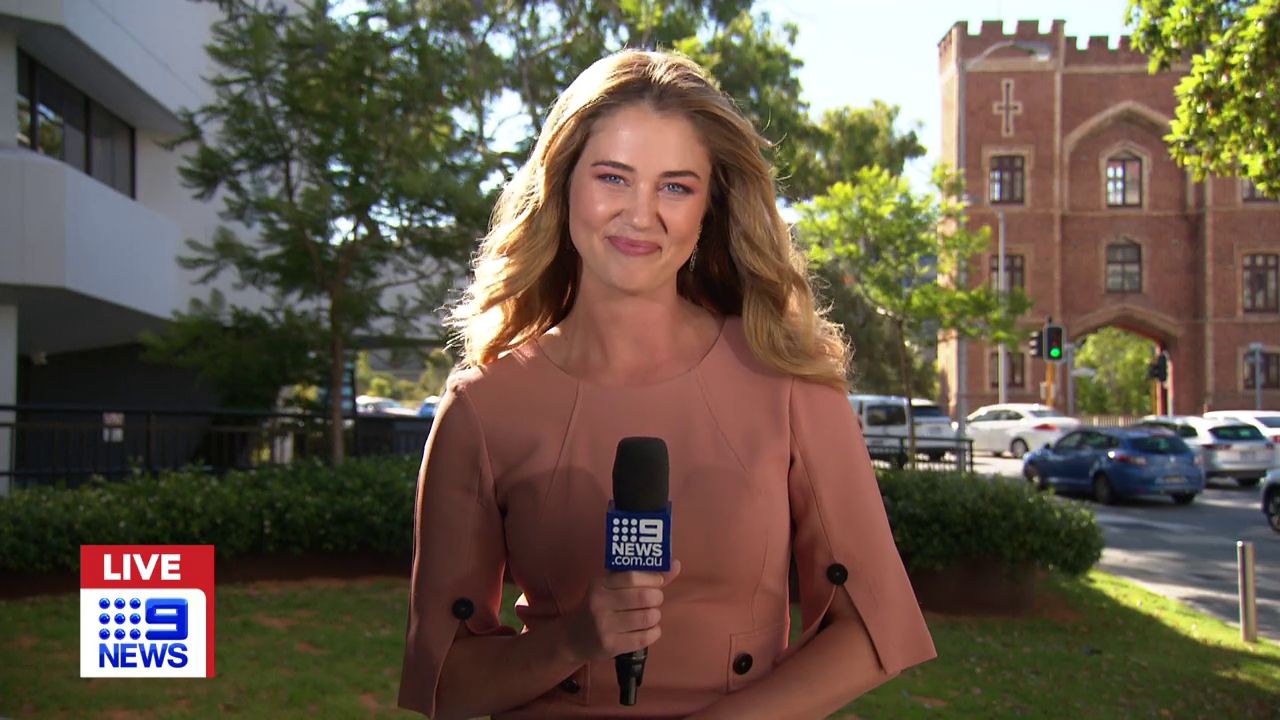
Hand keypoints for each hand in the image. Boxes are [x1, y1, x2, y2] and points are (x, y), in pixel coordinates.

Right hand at [560, 559, 681, 664]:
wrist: (574, 638)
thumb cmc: (599, 607)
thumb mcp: (612, 588)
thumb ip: (644, 577)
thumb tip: (675, 564)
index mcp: (600, 585)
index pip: (632, 576)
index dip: (652, 578)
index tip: (658, 582)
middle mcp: (600, 603)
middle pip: (643, 597)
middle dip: (657, 598)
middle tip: (654, 601)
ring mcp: (604, 626)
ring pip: (647, 617)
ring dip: (655, 616)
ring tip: (650, 616)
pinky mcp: (611, 645)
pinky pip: (644, 637)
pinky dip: (654, 632)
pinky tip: (649, 630)